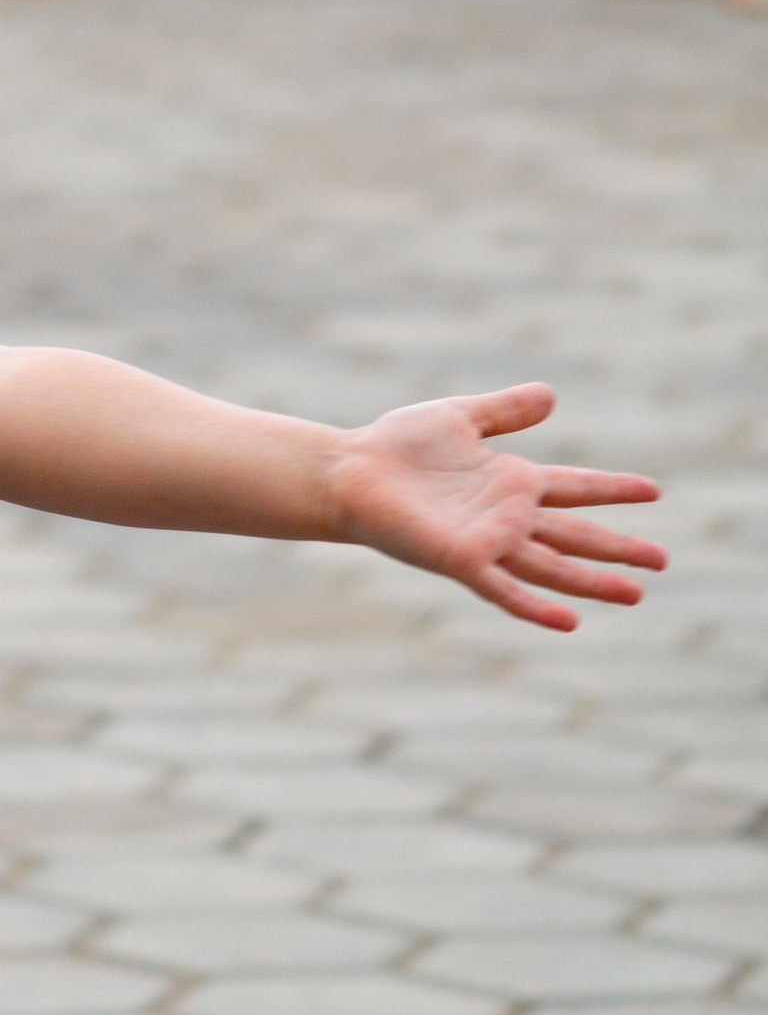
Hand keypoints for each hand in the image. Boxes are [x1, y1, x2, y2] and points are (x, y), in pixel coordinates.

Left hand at [329, 384, 662, 632]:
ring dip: (593, 582)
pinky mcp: (461, 560)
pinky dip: (535, 605)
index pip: (575, 486)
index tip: (654, 490)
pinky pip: (505, 588)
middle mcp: (506, 516)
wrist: (350, 470)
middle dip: (617, 547)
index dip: (613, 488)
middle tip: (663, 559)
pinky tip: (570, 620)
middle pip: (574, 534)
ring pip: (552, 566)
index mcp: (511, 481)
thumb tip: (551, 395)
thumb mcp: (461, 417)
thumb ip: (504, 411)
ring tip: (636, 594)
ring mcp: (487, 541)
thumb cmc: (396, 445)